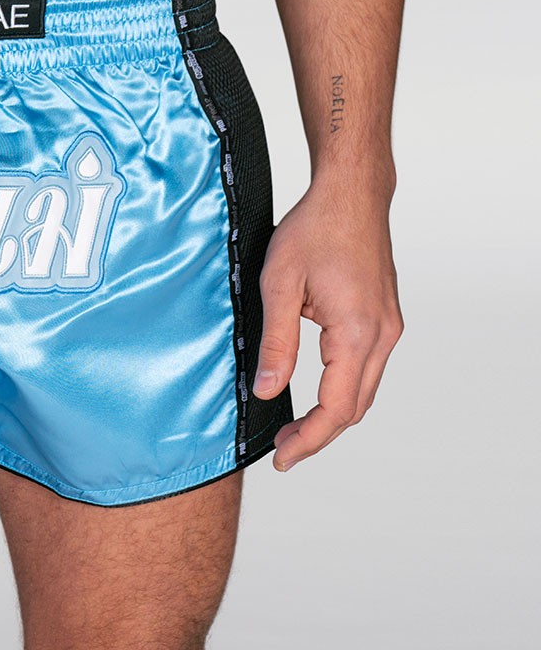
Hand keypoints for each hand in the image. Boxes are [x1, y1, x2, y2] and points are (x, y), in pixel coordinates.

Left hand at [252, 178, 403, 471]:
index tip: (282, 459)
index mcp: (357, 333)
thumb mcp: (278, 283)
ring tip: (294, 425)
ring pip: (364, 390)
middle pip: (355, 408)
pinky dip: (343, 387)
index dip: (308, 440)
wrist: (350, 195)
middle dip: (319, 434)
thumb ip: (275, 342)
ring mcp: (388, 327)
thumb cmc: (314, 229)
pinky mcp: (384, 317)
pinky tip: (315, 388)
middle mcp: (382, 336)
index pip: (336, 409)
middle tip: (282, 447)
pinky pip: (366, 367)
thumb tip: (266, 391)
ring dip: (332, 412)